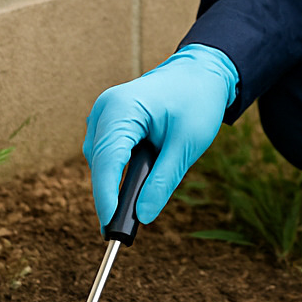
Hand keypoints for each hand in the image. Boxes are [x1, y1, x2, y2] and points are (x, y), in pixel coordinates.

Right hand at [83, 43, 237, 228]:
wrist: (201, 72)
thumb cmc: (197, 101)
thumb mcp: (186, 144)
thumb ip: (163, 180)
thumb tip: (144, 216)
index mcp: (122, 108)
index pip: (107, 160)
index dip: (106, 196)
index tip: (109, 226)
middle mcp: (105, 108)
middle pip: (100, 162)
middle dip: (110, 194)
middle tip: (123, 229)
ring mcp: (103, 113)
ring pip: (101, 160)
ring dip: (116, 180)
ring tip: (137, 201)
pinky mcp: (108, 120)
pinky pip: (107, 152)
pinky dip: (119, 168)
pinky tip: (138, 177)